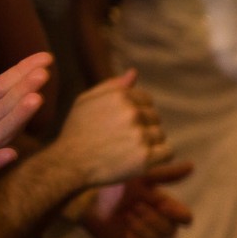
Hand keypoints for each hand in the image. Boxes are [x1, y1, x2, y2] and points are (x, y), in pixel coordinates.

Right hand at [49, 70, 172, 186]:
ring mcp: (139, 135)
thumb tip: (134, 73)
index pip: (147, 100)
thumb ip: (111, 86)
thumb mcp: (86, 102)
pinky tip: (139, 160)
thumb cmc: (77, 131)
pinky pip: (168, 152)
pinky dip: (158, 158)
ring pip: (160, 136)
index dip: (136, 114)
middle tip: (119, 141)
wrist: (68, 164)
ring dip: (149, 144)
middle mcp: (131, 113)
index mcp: (119, 96)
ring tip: (125, 151)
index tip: (120, 125)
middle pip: (155, 118)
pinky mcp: (145, 157)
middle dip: (142, 128)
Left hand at [79, 161, 194, 237]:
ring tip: (126, 216)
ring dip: (144, 229)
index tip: (163, 205)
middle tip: (133, 206)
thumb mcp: (140, 177)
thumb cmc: (111, 183)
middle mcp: (155, 224)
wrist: (83, 197)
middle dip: (153, 219)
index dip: (179, 215)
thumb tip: (191, 165)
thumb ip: (167, 175)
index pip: (184, 218)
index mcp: (161, 207)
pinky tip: (126, 233)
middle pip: (171, 231)